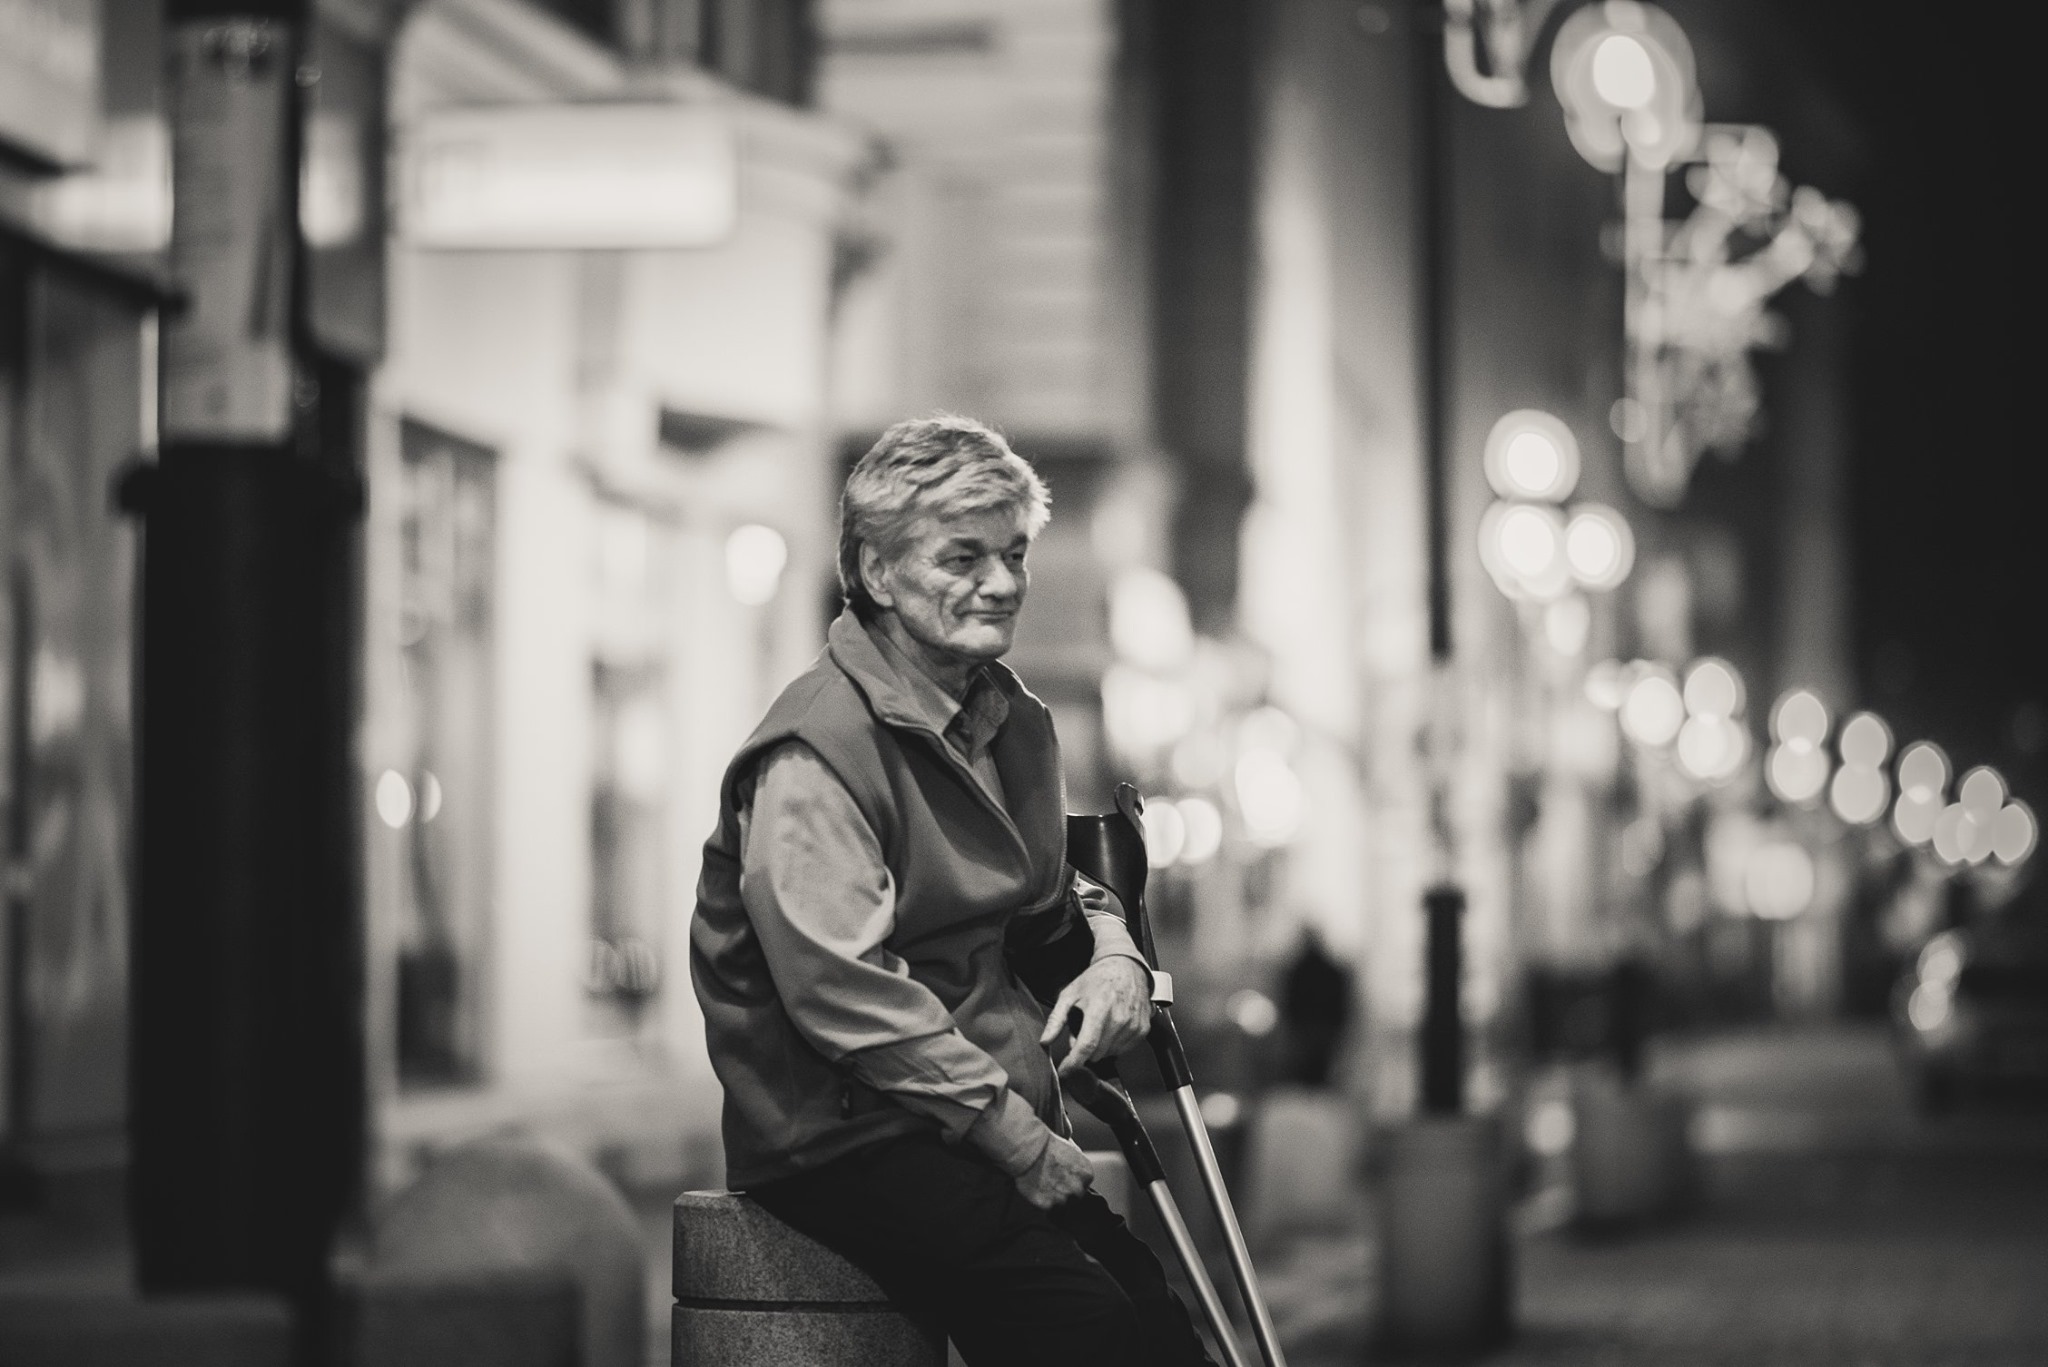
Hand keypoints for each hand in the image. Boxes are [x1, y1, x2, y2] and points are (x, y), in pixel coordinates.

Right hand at [1015, 1133, 1093, 1209]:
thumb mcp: (1072, 1150)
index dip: (1072, 1183)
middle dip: (1065, 1192)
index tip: (1063, 1178)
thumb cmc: (1048, 1145)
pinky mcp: (1048, 1205)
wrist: (1030, 1149)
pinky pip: (1047, 1208)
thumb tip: (1078, 1174)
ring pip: (1061, 1205)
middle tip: (1052, 1183)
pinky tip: (1036, 1189)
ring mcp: (1063, 1197)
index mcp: (1087, 1174)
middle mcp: (1077, 1188)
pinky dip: (1042, 1201)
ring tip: (1043, 1184)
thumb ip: (1078, 1167)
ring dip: (1053, 1198)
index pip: (1084, 1186)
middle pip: (1075, 1198)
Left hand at [1040, 955, 1151, 1075]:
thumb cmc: (1096, 980)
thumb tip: (1044, 1042)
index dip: (1074, 1062)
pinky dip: (1113, 1044)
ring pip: (1109, 1053)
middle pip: (1097, 1053)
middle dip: (1084, 1049)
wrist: (1126, 968)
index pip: (1087, 1045)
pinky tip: (1111, 1027)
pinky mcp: (1142, 1030)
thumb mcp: (1070, 994)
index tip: (1064, 1071)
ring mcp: (1134, 1025)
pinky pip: (1122, 1050)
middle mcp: (1120, 1018)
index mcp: (1099, 1008)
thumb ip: (1056, 1019)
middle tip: (1082, 1030)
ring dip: (1099, 1047)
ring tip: (1098, 1024)